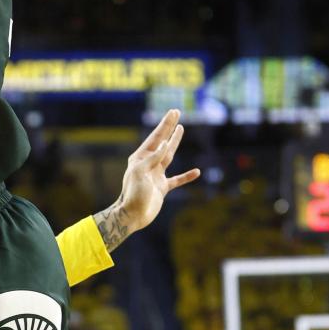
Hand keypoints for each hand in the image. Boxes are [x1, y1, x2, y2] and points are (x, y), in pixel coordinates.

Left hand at [118, 108, 199, 230]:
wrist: (132, 216)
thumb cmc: (133, 194)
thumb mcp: (140, 173)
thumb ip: (153, 158)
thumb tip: (165, 144)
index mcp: (140, 158)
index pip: (156, 137)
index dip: (165, 124)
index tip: (173, 113)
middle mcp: (147, 164)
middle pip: (162, 141)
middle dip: (169, 127)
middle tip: (176, 112)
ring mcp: (155, 175)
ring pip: (169, 156)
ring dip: (175, 142)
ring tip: (181, 129)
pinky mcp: (161, 188)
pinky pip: (177, 179)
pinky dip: (186, 176)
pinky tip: (196, 172)